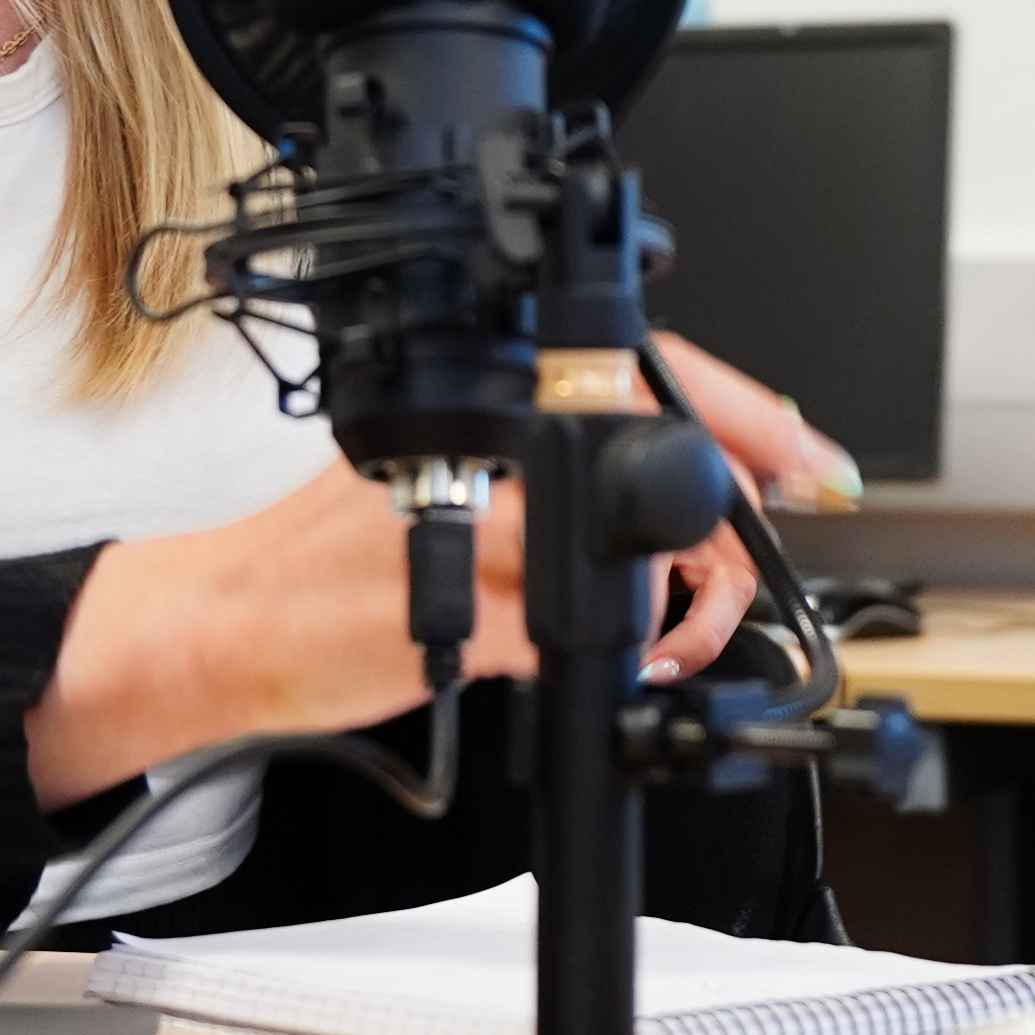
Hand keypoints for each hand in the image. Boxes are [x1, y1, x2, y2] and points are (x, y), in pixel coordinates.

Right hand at [24, 338, 862, 804]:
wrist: (216, 622)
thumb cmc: (323, 556)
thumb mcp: (442, 471)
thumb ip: (543, 460)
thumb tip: (678, 477)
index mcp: (477, 394)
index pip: (649, 375)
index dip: (754, 421)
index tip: (818, 463)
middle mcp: (480, 446)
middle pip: (669, 473)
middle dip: (727, 546)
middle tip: (723, 588)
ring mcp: (474, 532)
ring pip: (642, 566)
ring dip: (671, 616)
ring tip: (657, 636)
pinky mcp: (463, 623)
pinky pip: (586, 639)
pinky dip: (607, 657)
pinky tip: (582, 659)